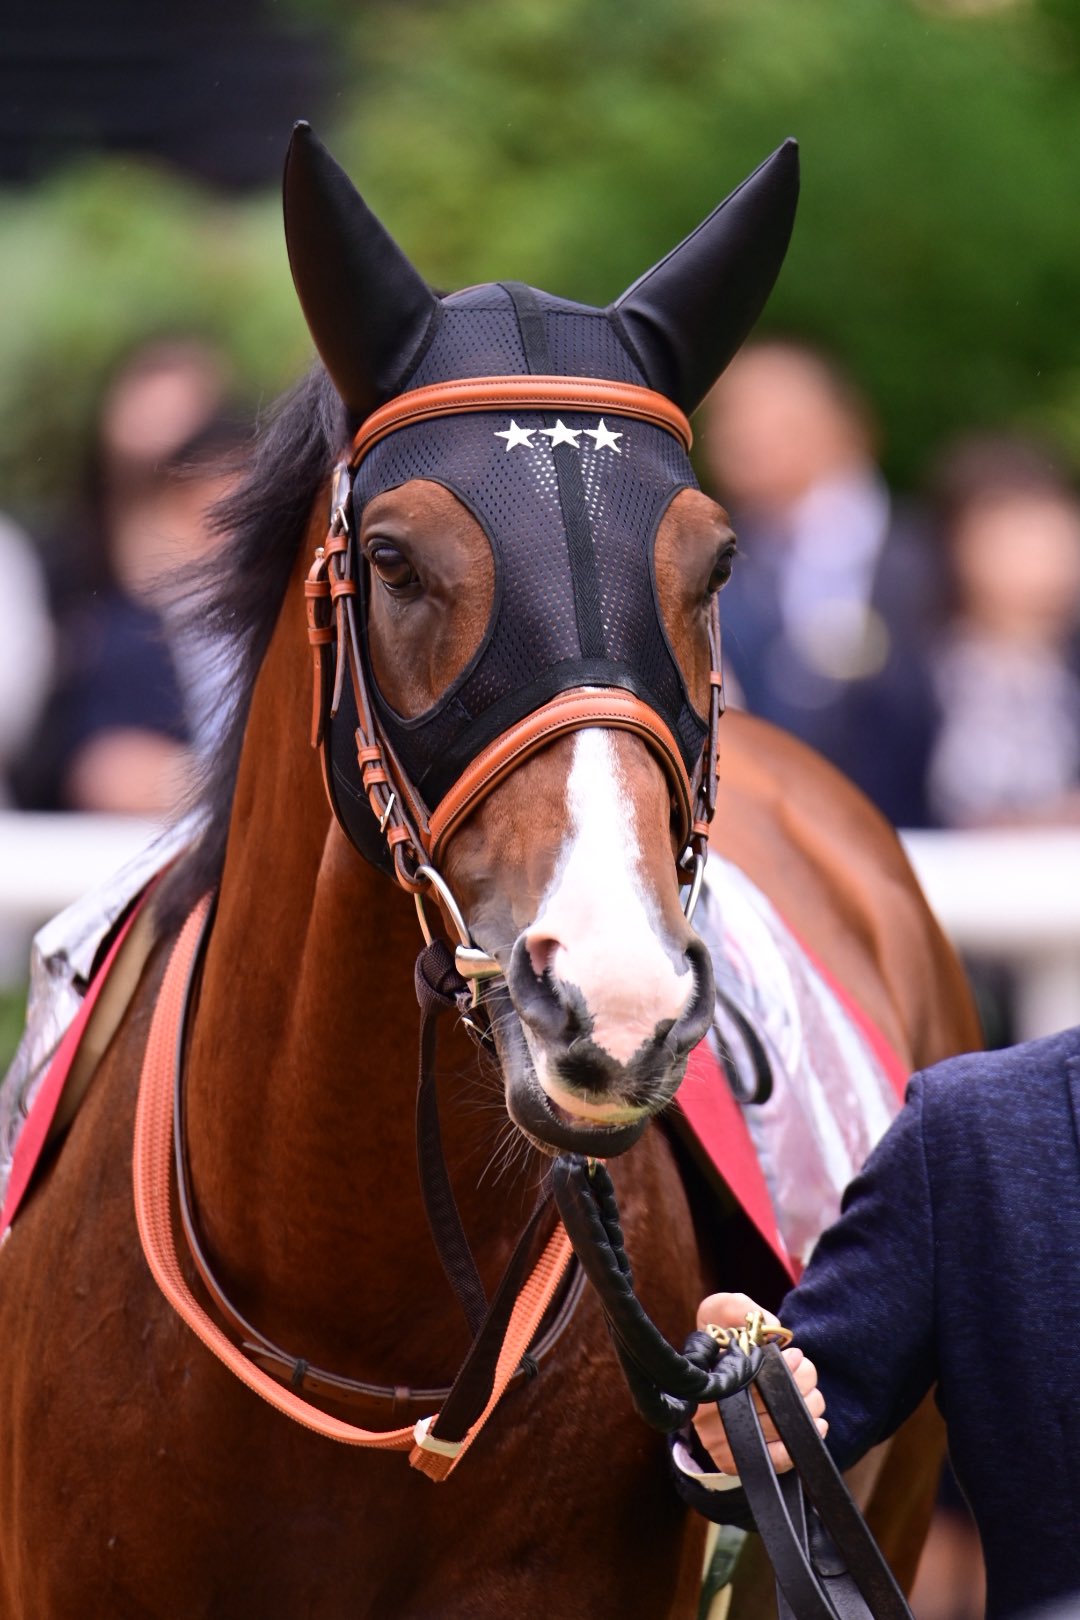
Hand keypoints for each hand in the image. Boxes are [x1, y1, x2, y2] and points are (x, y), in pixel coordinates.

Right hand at [691, 1292, 826, 1475]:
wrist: (710, 1380)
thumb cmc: (720, 1341)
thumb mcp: (718, 1313)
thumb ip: (738, 1307)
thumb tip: (770, 1327)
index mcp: (703, 1372)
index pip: (746, 1374)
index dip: (780, 1367)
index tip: (794, 1355)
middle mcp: (706, 1410)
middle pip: (768, 1402)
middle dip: (799, 1381)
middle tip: (803, 1367)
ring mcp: (718, 1440)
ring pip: (779, 1427)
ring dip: (807, 1405)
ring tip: (806, 1391)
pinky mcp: (734, 1462)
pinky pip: (778, 1458)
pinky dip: (803, 1437)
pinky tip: (815, 1422)